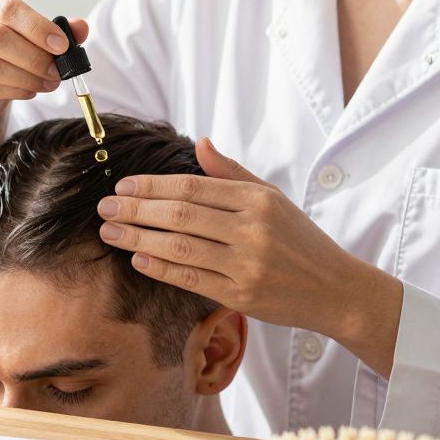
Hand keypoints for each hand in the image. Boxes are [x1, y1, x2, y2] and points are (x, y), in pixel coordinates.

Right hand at [0, 0, 89, 202]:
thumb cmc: (14, 51)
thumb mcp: (38, 36)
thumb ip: (61, 30)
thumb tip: (81, 27)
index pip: (8, 9)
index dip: (36, 27)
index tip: (61, 45)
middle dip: (33, 57)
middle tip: (58, 70)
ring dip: (27, 77)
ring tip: (49, 83)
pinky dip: (16, 90)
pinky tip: (32, 91)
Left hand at [96, 138, 403, 374]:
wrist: (335, 289)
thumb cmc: (298, 240)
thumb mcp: (272, 198)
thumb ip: (232, 172)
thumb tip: (200, 143)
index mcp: (257, 200)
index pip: (192, 187)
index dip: (152, 185)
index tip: (123, 185)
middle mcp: (252, 229)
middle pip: (180, 214)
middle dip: (136, 209)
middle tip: (105, 206)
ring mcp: (246, 264)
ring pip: (181, 247)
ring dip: (138, 237)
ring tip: (110, 231)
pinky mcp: (242, 295)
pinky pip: (191, 279)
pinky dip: (160, 268)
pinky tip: (137, 258)